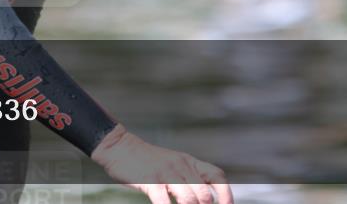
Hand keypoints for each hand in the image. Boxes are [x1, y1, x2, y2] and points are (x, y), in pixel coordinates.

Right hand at [91, 125, 232, 203]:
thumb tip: (201, 196)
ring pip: (189, 198)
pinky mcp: (151, 180)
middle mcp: (181, 166)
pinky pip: (164, 202)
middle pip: (204, 193)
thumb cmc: (146, 160)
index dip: (226, 195)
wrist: (120, 147)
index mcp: (189, 162)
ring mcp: (166, 173)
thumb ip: (186, 175)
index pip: (217, 176)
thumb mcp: (172, 163)